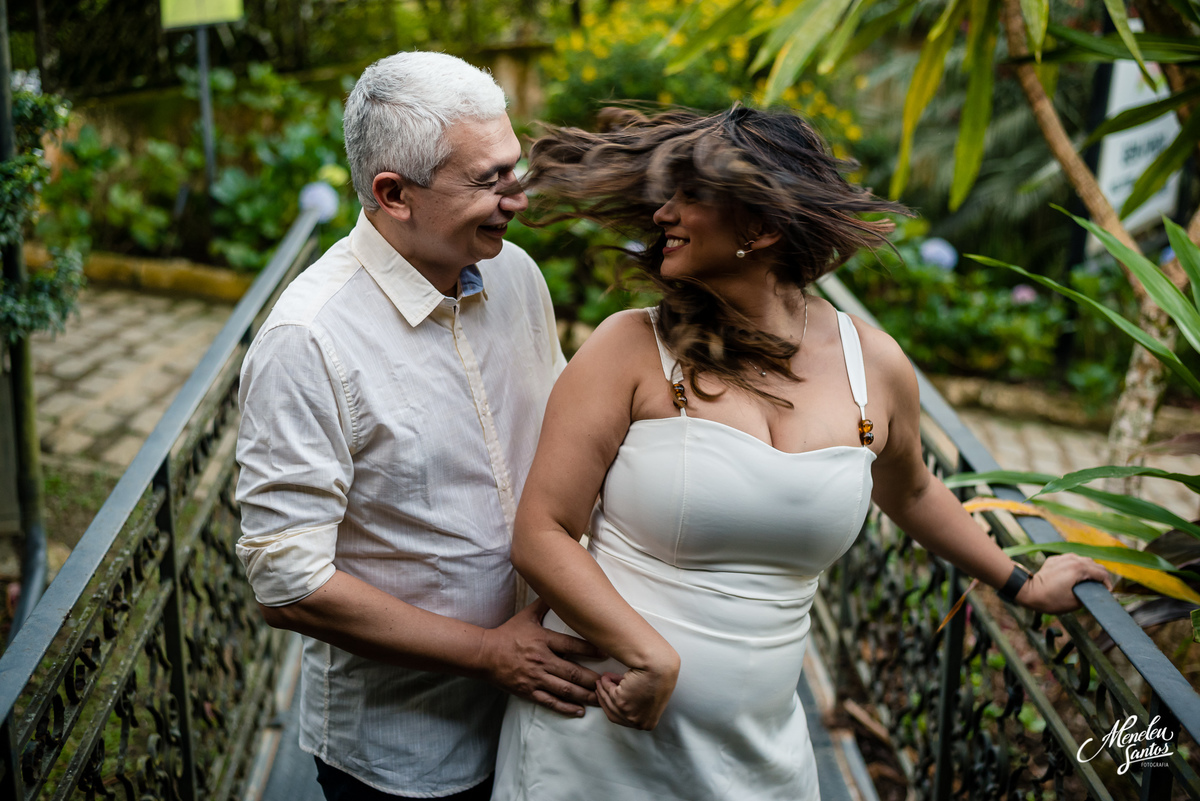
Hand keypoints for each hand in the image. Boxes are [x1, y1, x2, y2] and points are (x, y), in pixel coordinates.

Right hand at [478, 600, 602, 715]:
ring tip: (600, 698)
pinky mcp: (528, 691)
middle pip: (572, 672)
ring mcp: (535, 678)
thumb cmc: (507, 633)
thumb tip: (556, 587)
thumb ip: (544, 604)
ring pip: (564, 689)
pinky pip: (550, 701)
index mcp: (543, 640)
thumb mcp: (526, 616)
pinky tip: (579, 711)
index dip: (591, 649)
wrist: (485, 654)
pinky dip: (566, 708)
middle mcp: (541, 660)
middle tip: (608, 682)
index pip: (572, 645)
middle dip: (592, 679)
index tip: (607, 652)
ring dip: (584, 695)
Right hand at [594, 651, 678, 730]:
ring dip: (603, 691)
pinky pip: (609, 692)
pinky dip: (605, 684)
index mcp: (648, 723)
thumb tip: (617, 694)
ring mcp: (629, 714)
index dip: (614, 708)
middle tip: (600, 689)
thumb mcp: (647, 696)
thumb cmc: (659, 678)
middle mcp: (638, 722)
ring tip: (601, 681)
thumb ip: (633, 701)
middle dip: (605, 700)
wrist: (660, 667)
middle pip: (614, 714)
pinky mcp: (621, 702)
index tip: (608, 700)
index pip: (625, 720)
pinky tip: (605, 678)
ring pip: (609, 702)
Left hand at [1016, 554, 1112, 613]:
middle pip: (1094, 564)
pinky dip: (1076, 567)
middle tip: (1100, 587)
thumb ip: (1089, 595)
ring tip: (1089, 581)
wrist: (1028, 592)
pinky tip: (1074, 576)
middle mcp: (1072, 559)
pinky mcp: (1054, 559)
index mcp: (1079, 569)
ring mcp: (1062, 558)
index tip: (1107, 592)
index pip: (1102, 573)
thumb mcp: (1075, 602)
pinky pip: (1071, 560)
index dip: (1108, 583)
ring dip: (1089, 570)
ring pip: (1083, 560)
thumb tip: (1094, 593)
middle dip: (1100, 576)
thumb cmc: (1050, 599)